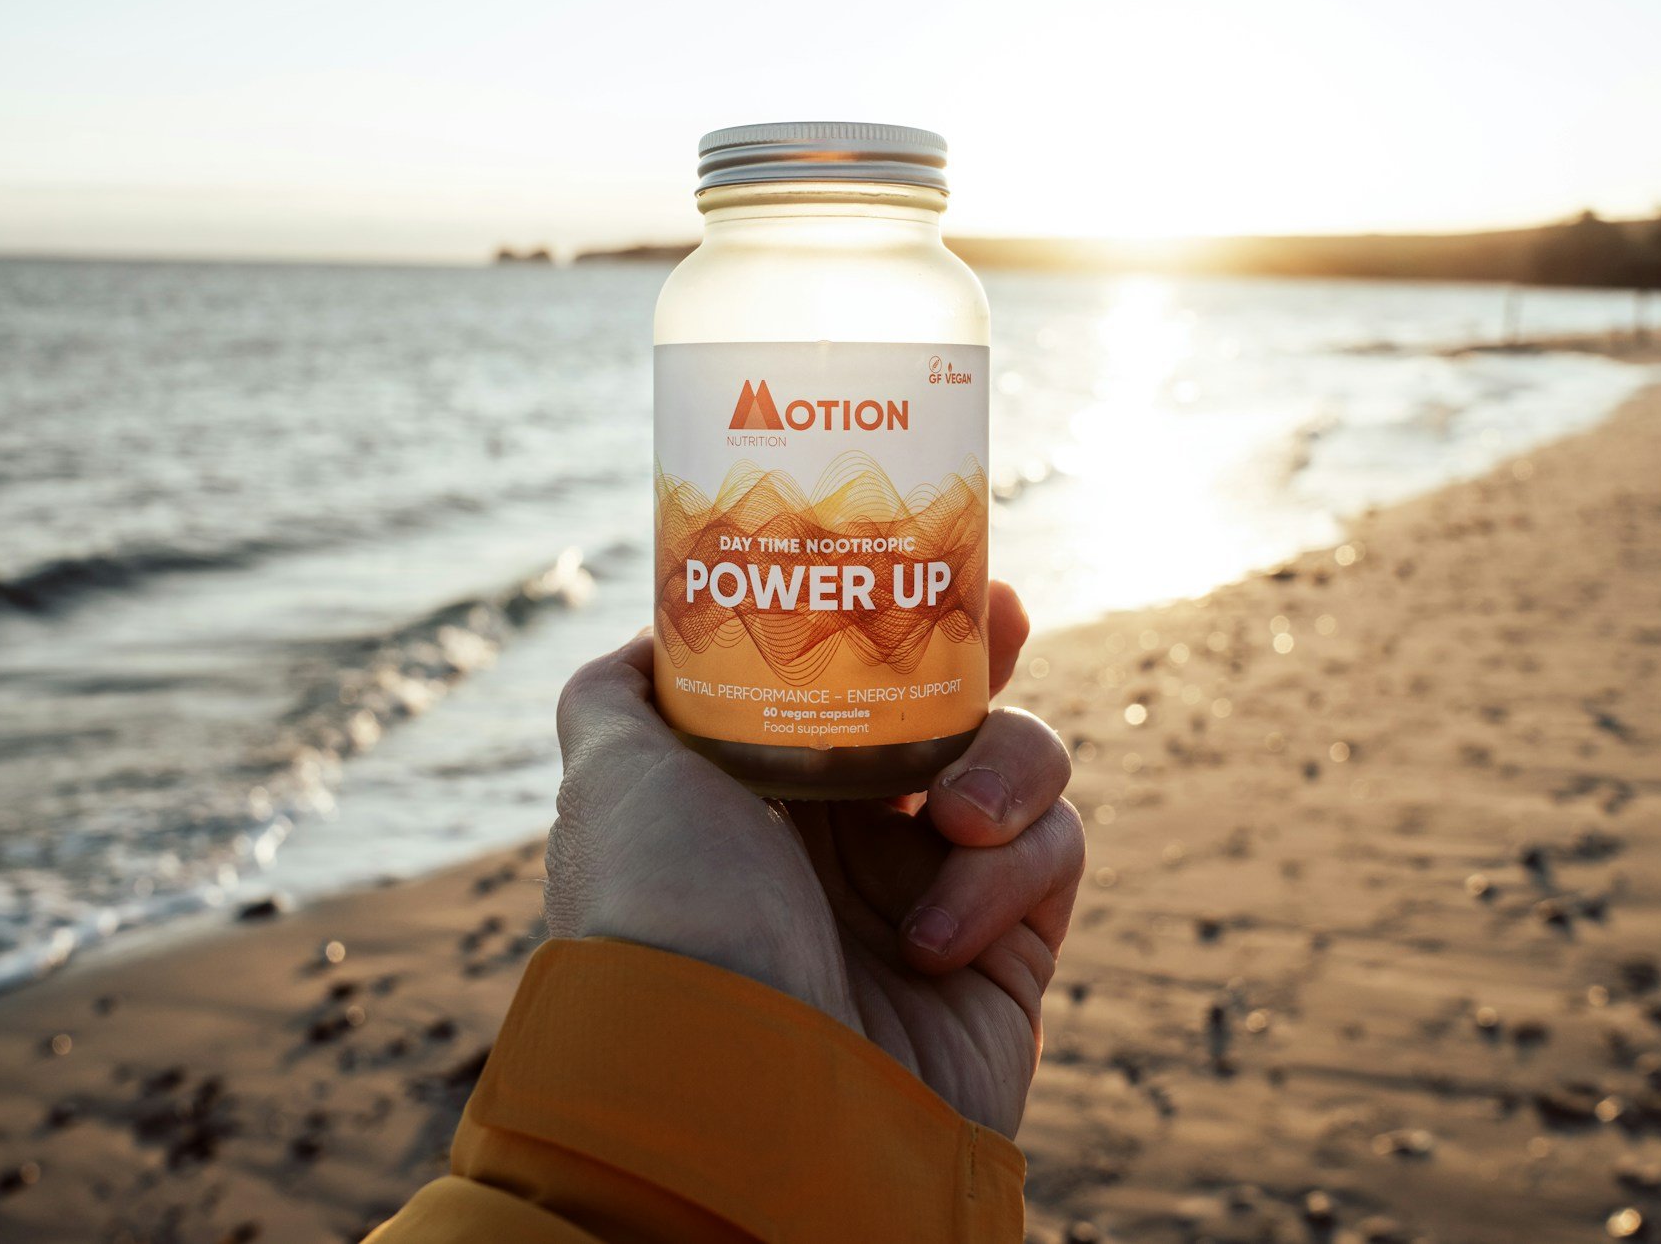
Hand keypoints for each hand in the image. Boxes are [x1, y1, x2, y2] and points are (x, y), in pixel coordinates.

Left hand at [543, 581, 1079, 1134]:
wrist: (743, 1089)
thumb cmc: (666, 916)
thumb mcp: (609, 776)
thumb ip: (622, 692)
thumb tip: (658, 631)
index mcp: (755, 799)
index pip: (844, 687)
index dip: (888, 626)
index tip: (923, 571)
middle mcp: (840, 847)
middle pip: (941, 713)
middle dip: (976, 660)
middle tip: (1000, 620)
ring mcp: (929, 900)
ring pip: (1014, 773)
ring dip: (1001, 769)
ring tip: (953, 818)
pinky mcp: (1007, 959)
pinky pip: (1051, 858)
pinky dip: (1005, 876)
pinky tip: (935, 933)